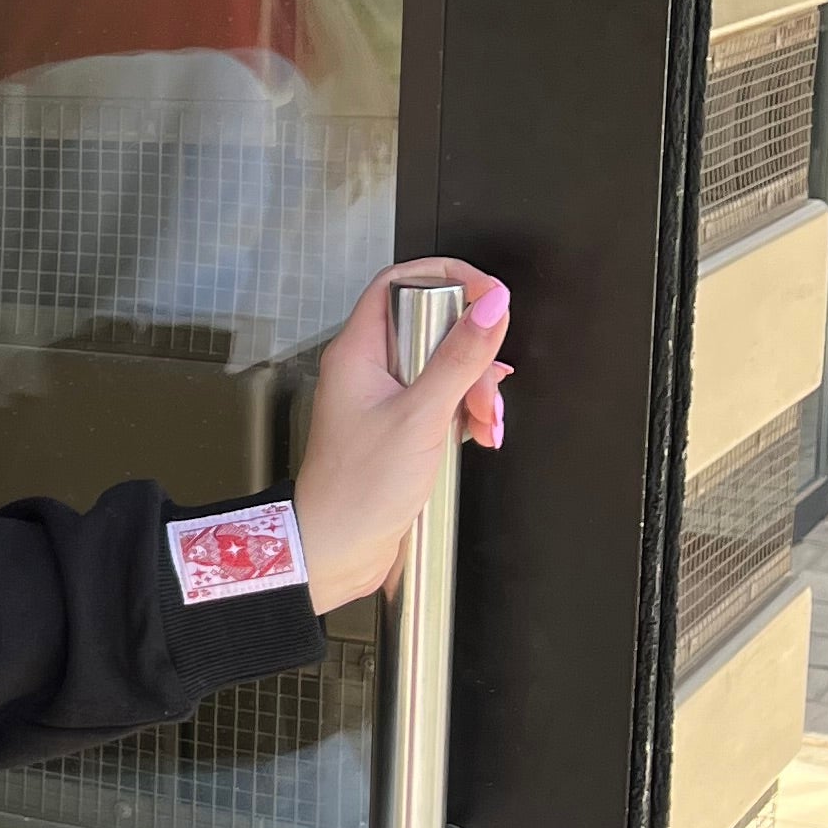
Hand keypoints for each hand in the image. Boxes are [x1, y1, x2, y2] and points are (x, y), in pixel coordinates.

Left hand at [291, 258, 511, 613]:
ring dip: (475, 392)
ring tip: (482, 424)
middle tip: (484, 388)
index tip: (488, 293)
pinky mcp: (402, 427)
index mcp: (358, 352)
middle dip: (472, 356)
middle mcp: (369, 369)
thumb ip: (458, 358)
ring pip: (446, 368)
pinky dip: (467, 415)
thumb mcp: (419, 417)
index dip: (446, 277)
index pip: (400, 282)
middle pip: (433, 327)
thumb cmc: (356, 491)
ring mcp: (386, 399)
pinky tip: (478, 436)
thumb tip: (490, 305)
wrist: (337, 550)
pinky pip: (445, 402)